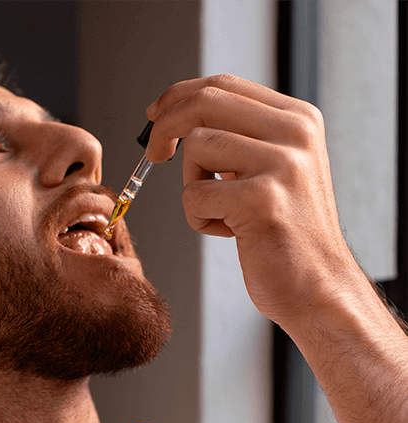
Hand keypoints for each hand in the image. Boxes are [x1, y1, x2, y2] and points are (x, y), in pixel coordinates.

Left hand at [144, 75, 359, 328]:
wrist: (318, 288)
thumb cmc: (288, 237)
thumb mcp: (276, 172)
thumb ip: (244, 139)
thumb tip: (185, 115)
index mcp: (299, 120)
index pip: (224, 85)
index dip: (179, 96)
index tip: (157, 116)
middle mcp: (296, 134)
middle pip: (205, 103)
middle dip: (166, 126)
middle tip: (154, 154)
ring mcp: (282, 165)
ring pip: (196, 148)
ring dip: (192, 187)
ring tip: (222, 213)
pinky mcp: (262, 200)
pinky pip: (194, 195)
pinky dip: (199, 220)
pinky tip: (230, 233)